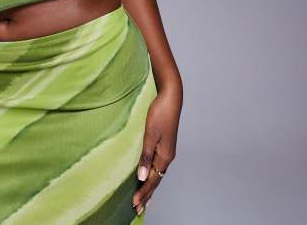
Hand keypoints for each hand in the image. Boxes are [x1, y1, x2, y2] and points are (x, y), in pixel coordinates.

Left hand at [132, 87, 181, 215]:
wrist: (171, 97)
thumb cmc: (160, 113)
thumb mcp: (150, 134)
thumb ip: (145, 156)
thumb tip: (141, 177)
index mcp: (164, 156)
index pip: (152, 180)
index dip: (143, 193)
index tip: (135, 205)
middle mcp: (167, 157)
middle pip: (156, 181)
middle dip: (147, 195)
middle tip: (138, 210)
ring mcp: (167, 151)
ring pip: (158, 174)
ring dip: (150, 187)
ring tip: (144, 199)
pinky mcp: (165, 145)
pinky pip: (158, 166)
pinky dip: (153, 176)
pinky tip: (150, 176)